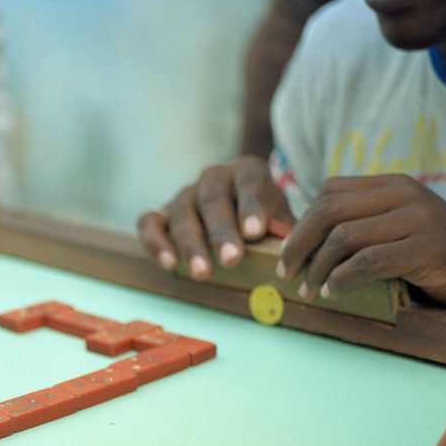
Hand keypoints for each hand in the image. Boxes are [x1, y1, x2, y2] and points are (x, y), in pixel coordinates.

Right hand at [137, 154, 294, 279]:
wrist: (237, 215)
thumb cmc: (263, 221)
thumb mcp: (281, 220)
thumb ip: (287, 233)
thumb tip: (296, 252)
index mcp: (247, 171)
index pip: (249, 182)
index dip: (251, 206)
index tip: (255, 233)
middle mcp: (213, 177)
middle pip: (213, 200)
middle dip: (222, 232)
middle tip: (232, 260)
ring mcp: (184, 194)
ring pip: (182, 213)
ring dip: (192, 244)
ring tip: (203, 273)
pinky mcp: (161, 213)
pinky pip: (149, 223)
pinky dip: (156, 242)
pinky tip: (169, 264)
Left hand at [277, 174, 445, 309]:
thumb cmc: (438, 259)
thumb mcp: (398, 231)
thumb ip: (363, 226)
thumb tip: (303, 244)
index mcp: (394, 184)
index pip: (330, 192)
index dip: (301, 223)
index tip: (287, 253)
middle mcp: (405, 194)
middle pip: (328, 211)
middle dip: (298, 245)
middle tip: (286, 274)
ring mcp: (418, 218)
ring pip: (343, 238)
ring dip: (317, 269)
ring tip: (310, 291)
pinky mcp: (427, 248)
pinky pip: (367, 262)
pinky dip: (342, 280)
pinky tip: (334, 293)